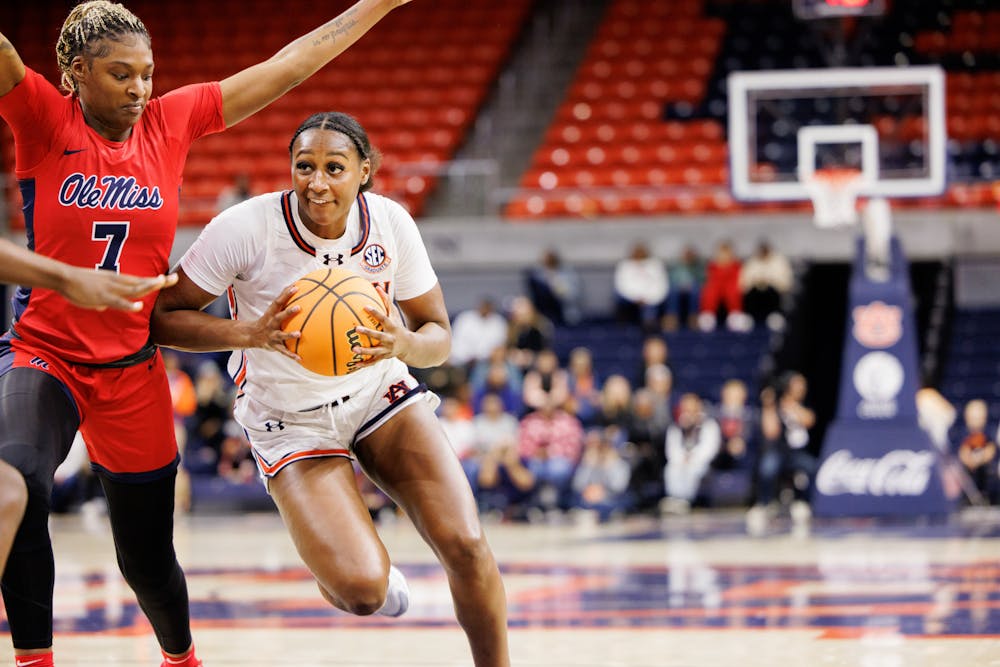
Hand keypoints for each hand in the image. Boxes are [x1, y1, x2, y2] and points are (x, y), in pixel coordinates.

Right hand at [60, 269, 178, 311]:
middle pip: (143, 282)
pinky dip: (129, 305)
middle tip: (177, 278)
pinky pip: (118, 302)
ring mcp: (111, 289)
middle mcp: (118, 282)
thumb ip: (103, 300)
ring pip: (134, 289)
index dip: (157, 281)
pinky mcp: (102, 296)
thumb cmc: (78, 285)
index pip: (142, 280)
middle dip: (160, 281)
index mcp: (118, 280)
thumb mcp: (95, 293)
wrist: (64, 277)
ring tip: (161, 283)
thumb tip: (104, 307)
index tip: (171, 279)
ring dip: (148, 286)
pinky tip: (139, 307)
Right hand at [246, 283, 301, 359]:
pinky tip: (300, 358)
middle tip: (299, 307)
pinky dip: (291, 355)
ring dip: (289, 335)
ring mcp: (272, 335)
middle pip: (279, 317)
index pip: (278, 301)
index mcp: (271, 314)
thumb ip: (284, 300)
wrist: (251, 336)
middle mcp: (271, 324)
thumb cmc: (268, 320)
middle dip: (288, 312)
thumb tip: (296, 285)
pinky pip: (284, 351)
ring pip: (281, 335)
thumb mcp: (273, 311)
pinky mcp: (274, 346)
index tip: (295, 287)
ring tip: (299, 334)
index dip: (286, 294)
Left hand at [350, 285, 410, 366]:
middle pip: (379, 336)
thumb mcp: (394, 314)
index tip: (365, 306)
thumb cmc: (398, 326)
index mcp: (392, 327)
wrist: (408, 346)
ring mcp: (386, 350)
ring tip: (354, 349)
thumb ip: (386, 301)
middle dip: (368, 333)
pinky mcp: (383, 357)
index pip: (384, 319)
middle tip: (356, 328)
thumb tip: (377, 286)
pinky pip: (373, 362)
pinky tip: (354, 365)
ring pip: (375, 351)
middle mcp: (390, 339)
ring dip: (365, 351)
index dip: (375, 312)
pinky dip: (365, 364)